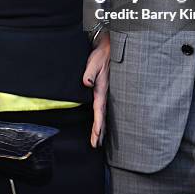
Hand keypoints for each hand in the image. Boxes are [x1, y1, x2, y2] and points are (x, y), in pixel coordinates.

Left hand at [83, 31, 109, 147]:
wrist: (107, 48)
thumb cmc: (101, 56)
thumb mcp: (94, 63)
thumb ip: (90, 73)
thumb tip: (86, 83)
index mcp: (102, 90)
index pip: (99, 111)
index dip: (98, 124)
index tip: (96, 136)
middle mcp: (104, 93)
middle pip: (102, 116)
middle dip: (99, 131)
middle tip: (96, 144)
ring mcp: (104, 92)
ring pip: (103, 113)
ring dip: (101, 126)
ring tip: (98, 139)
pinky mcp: (102, 89)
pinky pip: (102, 107)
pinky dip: (101, 117)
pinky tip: (99, 121)